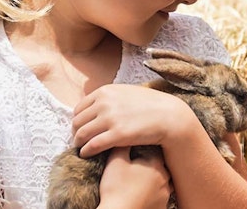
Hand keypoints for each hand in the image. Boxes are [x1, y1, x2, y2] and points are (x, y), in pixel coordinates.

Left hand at [72, 84, 194, 156]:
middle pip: (77, 122)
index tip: (82, 129)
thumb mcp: (127, 92)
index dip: (79, 121)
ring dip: (80, 143)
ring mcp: (110, 119)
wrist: (169, 116)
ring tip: (83, 148)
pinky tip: (88, 154)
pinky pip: (91, 146)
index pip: (79, 109)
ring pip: (81, 135)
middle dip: (77, 133)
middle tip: (82, 141)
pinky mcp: (116, 135)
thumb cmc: (150, 106)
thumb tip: (94, 105)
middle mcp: (104, 103)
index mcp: (105, 91)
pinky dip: (86, 151)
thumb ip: (110, 97)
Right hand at [98, 147, 171, 208]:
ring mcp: (165, 194)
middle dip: (152, 165)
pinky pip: (161, 197)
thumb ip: (122, 146)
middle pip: (161, 166)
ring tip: (142, 182)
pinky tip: (144, 194)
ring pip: (164, 182)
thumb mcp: (115, 162)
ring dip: (155, 181)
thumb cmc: (116, 188)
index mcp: (156, 164)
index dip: (147, 149)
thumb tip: (125, 136)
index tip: (139, 150)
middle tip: (140, 166)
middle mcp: (165, 178)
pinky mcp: (162, 207)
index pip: (156, 150)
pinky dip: (154, 194)